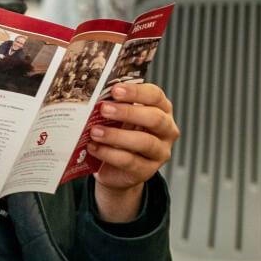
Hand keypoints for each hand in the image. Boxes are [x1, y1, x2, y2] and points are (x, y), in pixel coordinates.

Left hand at [88, 82, 179, 221]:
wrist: (116, 169)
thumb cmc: (120, 135)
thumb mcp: (120, 118)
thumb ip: (115, 106)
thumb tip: (97, 97)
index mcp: (162, 110)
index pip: (155, 96)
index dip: (136, 91)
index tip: (115, 89)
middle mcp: (167, 130)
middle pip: (155, 118)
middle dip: (128, 112)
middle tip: (104, 109)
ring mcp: (160, 152)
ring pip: (145, 142)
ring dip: (117, 136)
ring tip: (95, 132)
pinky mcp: (147, 171)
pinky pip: (130, 161)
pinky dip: (109, 154)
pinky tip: (94, 148)